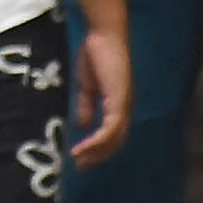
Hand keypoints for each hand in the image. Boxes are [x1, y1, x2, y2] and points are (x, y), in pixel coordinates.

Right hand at [68, 25, 132, 166]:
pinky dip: (98, 140)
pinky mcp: (119, 99)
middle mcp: (124, 107)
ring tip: (78, 159)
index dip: (97, 148)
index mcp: (117, 104)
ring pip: (114, 138)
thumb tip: (82, 126)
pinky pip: (111, 128)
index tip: (79, 158)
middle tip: (79, 168)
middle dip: (98, 156)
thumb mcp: (86, 86)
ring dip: (96, 151)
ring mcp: (124, 104)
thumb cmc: (94, 54)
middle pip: (116, 141)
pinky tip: (83, 146)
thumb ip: (85, 106)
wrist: (102, 35)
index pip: (112, 134)